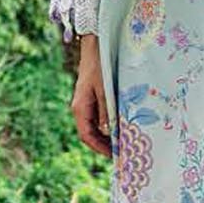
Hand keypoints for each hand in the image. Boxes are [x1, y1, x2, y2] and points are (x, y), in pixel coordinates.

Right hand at [71, 34, 111, 158]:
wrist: (94, 47)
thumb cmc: (99, 66)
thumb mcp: (105, 89)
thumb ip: (107, 110)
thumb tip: (112, 131)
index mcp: (80, 108)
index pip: (87, 136)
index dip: (100, 148)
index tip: (114, 156)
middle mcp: (80, 108)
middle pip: (90, 134)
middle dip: (104, 145)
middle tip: (122, 153)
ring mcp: (85, 104)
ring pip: (94, 127)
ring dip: (107, 136)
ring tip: (123, 143)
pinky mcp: (92, 98)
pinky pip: (98, 118)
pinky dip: (108, 125)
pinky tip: (120, 127)